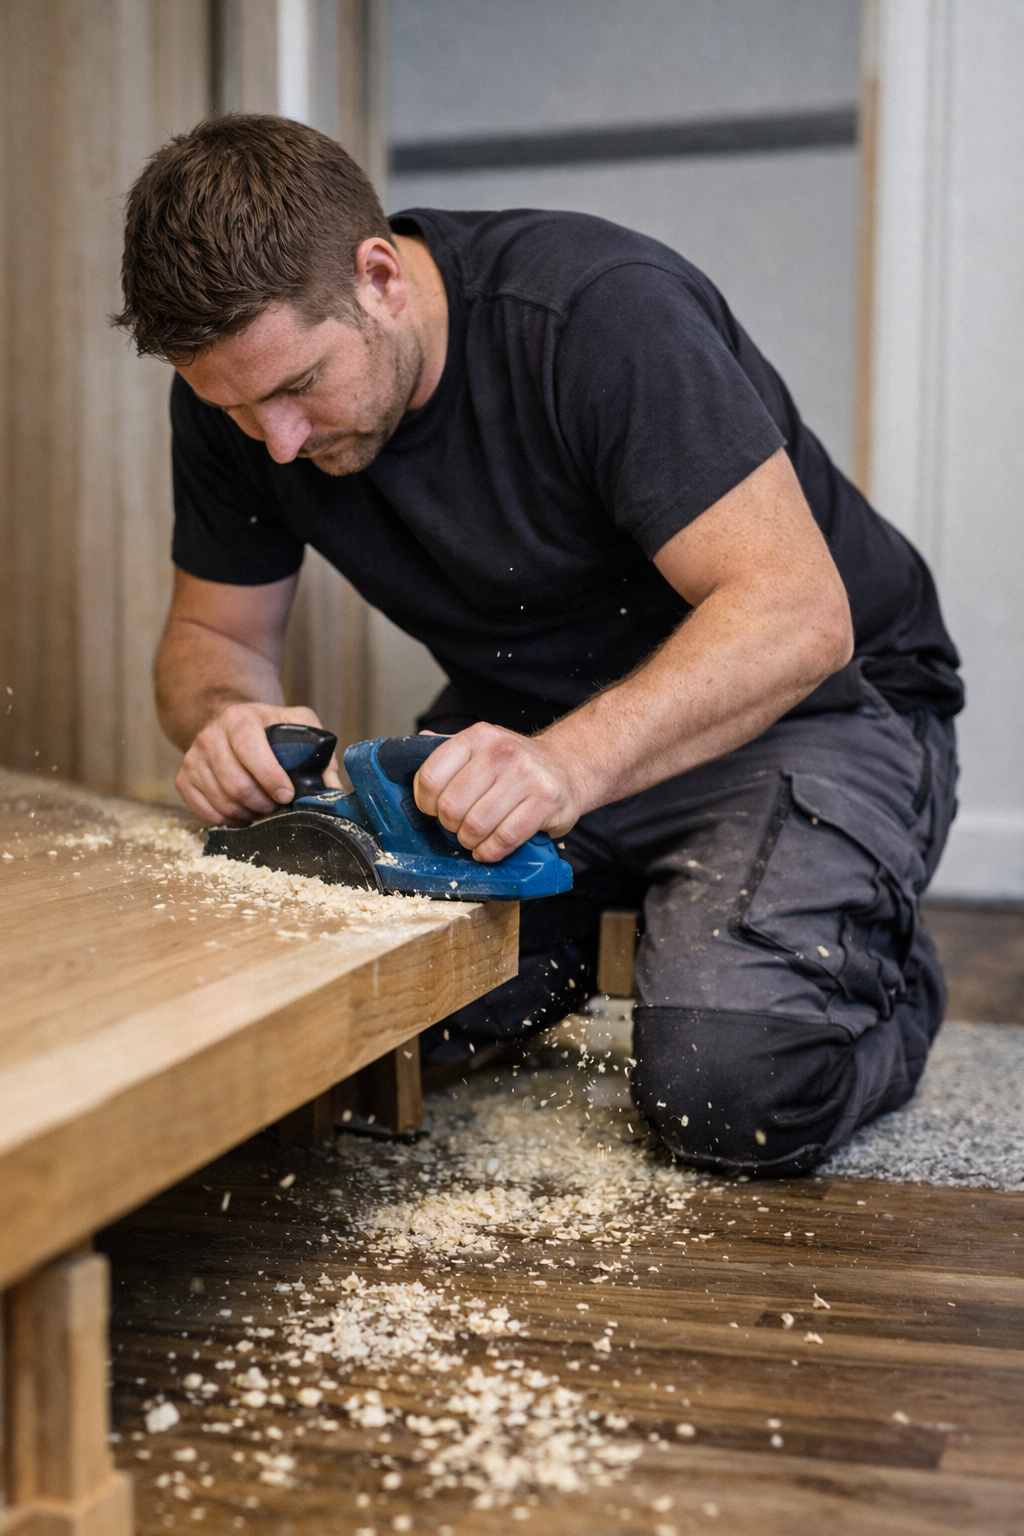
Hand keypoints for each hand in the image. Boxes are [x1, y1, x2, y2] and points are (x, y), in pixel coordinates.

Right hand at [176, 701, 341, 824]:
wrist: (228, 723)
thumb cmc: (268, 728)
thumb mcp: (298, 724)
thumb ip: (319, 752)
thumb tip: (331, 791)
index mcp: (239, 718)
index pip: (251, 751)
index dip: (270, 778)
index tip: (287, 794)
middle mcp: (211, 736)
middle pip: (236, 784)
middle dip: (262, 803)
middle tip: (276, 804)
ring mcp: (193, 758)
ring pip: (221, 801)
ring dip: (247, 813)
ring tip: (262, 808)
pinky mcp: (183, 778)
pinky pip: (203, 811)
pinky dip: (227, 819)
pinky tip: (242, 813)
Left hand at [412, 723, 583, 861]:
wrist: (567, 767)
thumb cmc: (515, 765)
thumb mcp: (481, 747)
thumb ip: (445, 752)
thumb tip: (403, 753)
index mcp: (477, 737)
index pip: (431, 777)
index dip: (425, 803)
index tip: (433, 810)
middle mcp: (502, 752)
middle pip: (451, 807)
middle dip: (449, 825)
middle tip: (458, 826)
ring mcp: (526, 776)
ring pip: (476, 826)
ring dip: (470, 841)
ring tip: (475, 838)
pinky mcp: (545, 801)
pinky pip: (504, 839)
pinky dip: (490, 852)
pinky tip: (490, 848)